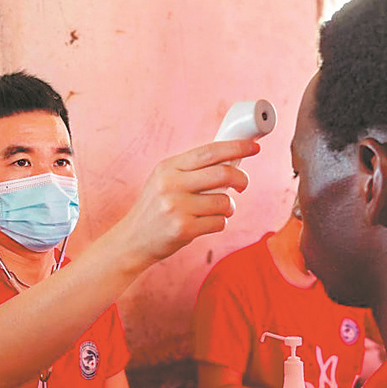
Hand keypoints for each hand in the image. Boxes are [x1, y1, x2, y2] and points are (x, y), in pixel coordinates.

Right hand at [118, 139, 260, 265]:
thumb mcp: (164, 180)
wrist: (133, 240)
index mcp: (168, 167)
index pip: (209, 151)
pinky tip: (206, 224)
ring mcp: (176, 207)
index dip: (236, 147)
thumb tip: (231, 159)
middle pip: (222, 174)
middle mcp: (170, 184)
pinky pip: (219, 222)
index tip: (253, 147)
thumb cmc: (156, 209)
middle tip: (243, 185)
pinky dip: (219, 223)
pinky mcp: (183, 229)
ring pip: (224, 201)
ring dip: (228, 207)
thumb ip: (192, 170)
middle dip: (241, 179)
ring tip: (217, 211)